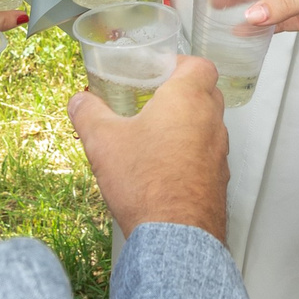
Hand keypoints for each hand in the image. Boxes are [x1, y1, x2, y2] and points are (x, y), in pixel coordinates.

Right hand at [69, 59, 227, 237]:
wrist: (174, 234)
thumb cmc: (145, 181)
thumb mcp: (102, 141)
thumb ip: (88, 113)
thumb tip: (79, 101)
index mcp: (188, 99)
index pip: (201, 65)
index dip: (181, 64)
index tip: (160, 71)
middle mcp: (211, 121)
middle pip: (207, 93)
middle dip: (182, 93)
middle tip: (154, 100)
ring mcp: (219, 152)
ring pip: (208, 126)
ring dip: (187, 125)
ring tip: (155, 136)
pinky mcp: (219, 179)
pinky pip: (207, 155)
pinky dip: (191, 154)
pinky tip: (164, 168)